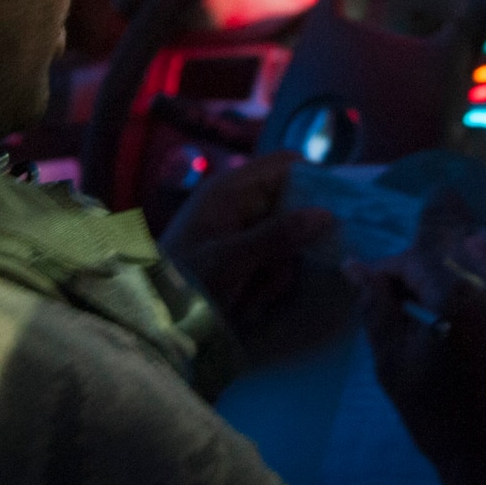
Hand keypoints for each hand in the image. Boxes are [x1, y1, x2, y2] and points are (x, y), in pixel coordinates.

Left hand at [159, 152, 347, 363]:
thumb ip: (278, 235)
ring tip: (251, 296)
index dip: (316, 182)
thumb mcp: (232, 260)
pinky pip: (273, 262)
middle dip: (293, 243)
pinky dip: (266, 283)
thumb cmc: (184, 283)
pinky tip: (247, 303)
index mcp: (231, 188)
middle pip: (294, 207)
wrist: (149, 320)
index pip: (288, 165)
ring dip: (277, 272)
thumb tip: (326, 214)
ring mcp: (240, 230)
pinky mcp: (240, 255)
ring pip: (287, 241)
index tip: (336, 215)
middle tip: (276, 272)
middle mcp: (238, 202)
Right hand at [348, 194, 485, 484]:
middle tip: (393, 297)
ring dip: (451, 274)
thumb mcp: (394, 364)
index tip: (367, 286)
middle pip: (448, 261)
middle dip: (416, 273)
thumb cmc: (442, 418)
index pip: (412, 261)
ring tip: (429, 298)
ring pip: (482, 267)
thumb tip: (355, 267)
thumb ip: (375, 308)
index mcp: (457, 294)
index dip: (385, 270)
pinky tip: (478, 281)